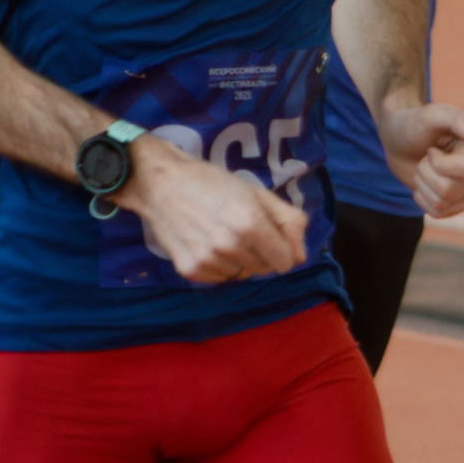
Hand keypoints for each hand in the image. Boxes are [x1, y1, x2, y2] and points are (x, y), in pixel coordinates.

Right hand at [113, 139, 305, 282]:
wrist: (161, 184)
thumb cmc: (212, 183)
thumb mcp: (257, 193)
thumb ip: (288, 221)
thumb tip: (302, 256)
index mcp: (252, 224)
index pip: (285, 262)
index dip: (281, 248)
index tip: (269, 235)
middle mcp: (231, 246)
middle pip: (264, 269)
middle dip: (260, 252)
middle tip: (241, 228)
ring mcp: (208, 261)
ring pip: (242, 275)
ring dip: (239, 260)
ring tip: (221, 234)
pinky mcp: (190, 271)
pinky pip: (220, 279)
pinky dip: (218, 266)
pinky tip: (206, 243)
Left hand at [378, 101, 463, 217]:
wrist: (398, 137)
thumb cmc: (416, 122)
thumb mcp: (434, 115)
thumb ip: (462, 121)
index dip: (438, 163)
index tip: (431, 148)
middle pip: (449, 191)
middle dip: (425, 173)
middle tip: (424, 157)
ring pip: (442, 203)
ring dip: (422, 184)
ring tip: (423, 166)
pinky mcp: (456, 203)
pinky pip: (439, 213)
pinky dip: (422, 199)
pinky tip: (423, 182)